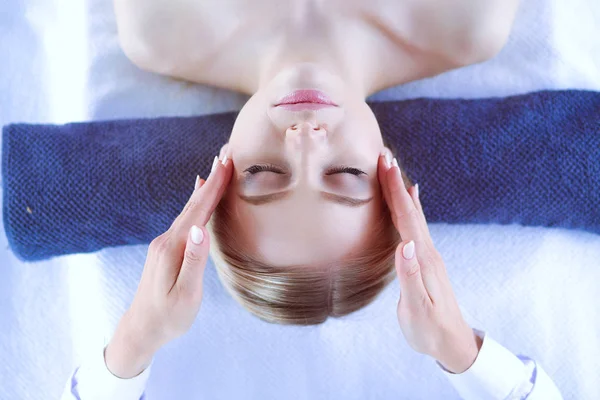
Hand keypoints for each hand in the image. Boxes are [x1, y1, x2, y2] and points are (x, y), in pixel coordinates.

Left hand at [105, 155, 232, 377]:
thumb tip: (200, 229)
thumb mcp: (186, 294)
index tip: (227, 164)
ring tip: (215, 171)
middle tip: (225, 156)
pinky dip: (195, 204)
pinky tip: (197, 198)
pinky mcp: (165, 250)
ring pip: (187, 210)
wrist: (140, 330)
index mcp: (173, 248)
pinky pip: (184, 219)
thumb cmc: (168, 317)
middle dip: (211, 181)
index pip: (198, 211)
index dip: (214, 187)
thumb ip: (194, 262)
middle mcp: (166, 240)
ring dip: (204, 190)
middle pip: (192, 205)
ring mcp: (164, 244)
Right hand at [378, 154, 481, 373]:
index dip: (395, 191)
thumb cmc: (430, 329)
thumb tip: (404, 245)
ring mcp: (428, 254)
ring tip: (393, 169)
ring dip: (402, 190)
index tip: (385, 164)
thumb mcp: (418, 309)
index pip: (407, 218)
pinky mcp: (425, 259)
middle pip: (411, 209)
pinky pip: (417, 225)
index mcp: (423, 259)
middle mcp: (427, 251)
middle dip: (396, 181)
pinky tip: (411, 198)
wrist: (452, 342)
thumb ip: (410, 277)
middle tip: (384, 155)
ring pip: (414, 214)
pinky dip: (412, 206)